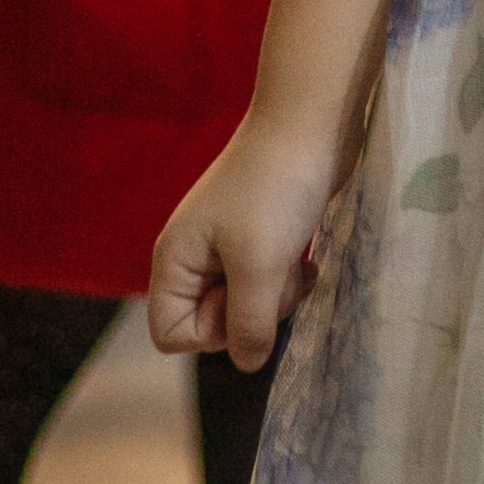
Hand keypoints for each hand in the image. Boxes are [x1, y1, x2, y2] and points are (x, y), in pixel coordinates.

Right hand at [148, 116, 340, 370]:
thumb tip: (249, 362)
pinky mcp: (261, 235)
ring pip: (246, 306)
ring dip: (277, 296)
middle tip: (277, 276)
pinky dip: (288, 279)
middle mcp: (196, 255)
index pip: (170, 333)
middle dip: (253, 313)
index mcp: (176, 259)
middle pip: (213, 323)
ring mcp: (229, 245)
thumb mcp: (259, 266)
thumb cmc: (276, 189)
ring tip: (295, 262)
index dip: (210, 333)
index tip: (242, 300)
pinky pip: (268, 283)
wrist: (312, 120)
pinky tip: (308, 260)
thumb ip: (248, 324)